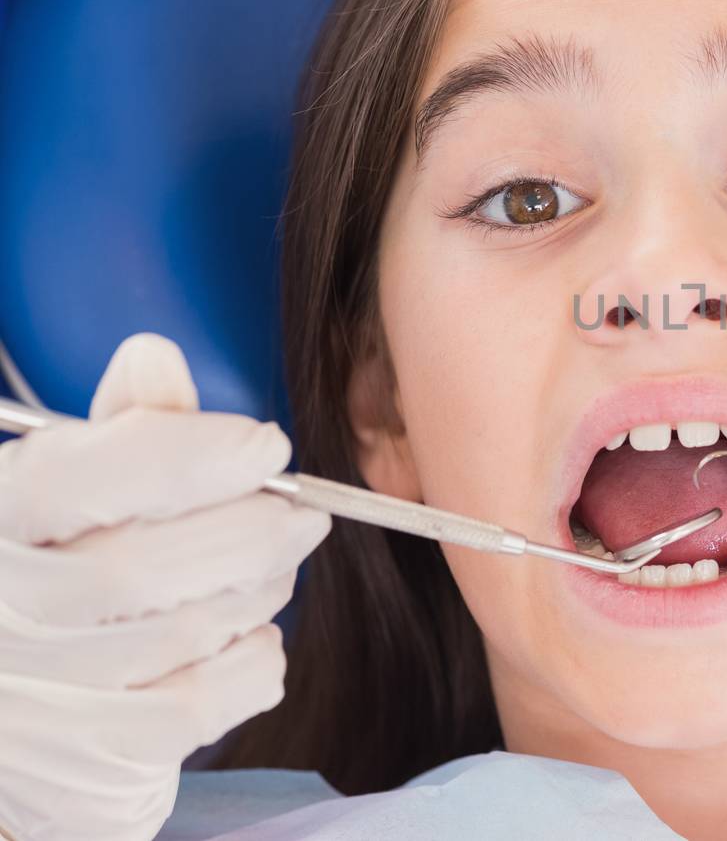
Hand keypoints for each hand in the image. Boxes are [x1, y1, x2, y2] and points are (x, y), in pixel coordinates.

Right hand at [0, 334, 330, 840]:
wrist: (24, 700)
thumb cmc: (63, 569)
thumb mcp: (73, 484)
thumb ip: (124, 428)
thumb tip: (157, 357)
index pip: (80, 479)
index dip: (189, 458)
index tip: (266, 448)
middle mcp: (0, 610)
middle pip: (141, 568)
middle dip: (250, 533)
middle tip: (305, 515)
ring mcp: (33, 697)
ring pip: (181, 635)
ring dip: (258, 594)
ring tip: (276, 567)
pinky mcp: (84, 760)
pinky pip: (195, 708)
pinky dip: (250, 664)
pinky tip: (252, 638)